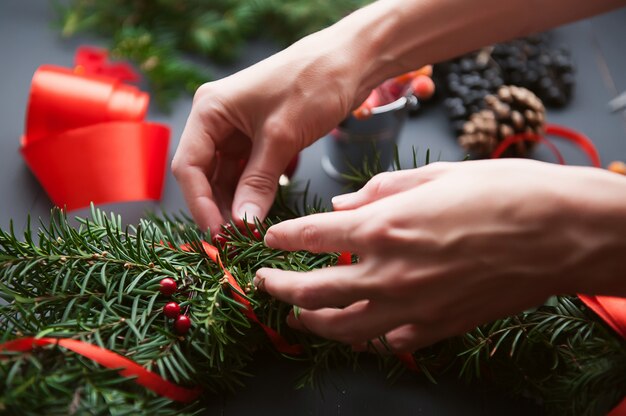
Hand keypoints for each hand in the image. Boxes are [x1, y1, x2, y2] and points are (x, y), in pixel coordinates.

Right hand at [171, 25, 375, 232]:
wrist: (349, 61)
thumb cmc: (312, 84)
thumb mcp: (282, 137)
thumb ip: (258, 182)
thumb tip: (241, 223)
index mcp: (209, 110)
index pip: (189, 166)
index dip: (200, 204)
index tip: (219, 234)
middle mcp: (217, 120)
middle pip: (205, 174)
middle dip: (218, 207)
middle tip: (234, 239)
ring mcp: (237, 129)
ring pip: (227, 176)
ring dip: (236, 203)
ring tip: (249, 230)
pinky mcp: (259, 137)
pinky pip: (247, 171)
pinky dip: (253, 191)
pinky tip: (262, 210)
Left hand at [255, 160, 625, 351]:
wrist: (559, 233)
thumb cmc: (501, 192)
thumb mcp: (434, 175)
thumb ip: (378, 191)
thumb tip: (342, 203)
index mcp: (383, 225)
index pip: (310, 235)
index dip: (281, 238)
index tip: (268, 239)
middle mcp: (388, 271)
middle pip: (313, 290)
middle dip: (279, 288)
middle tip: (264, 284)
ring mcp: (411, 306)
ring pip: (342, 327)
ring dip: (311, 323)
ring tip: (296, 319)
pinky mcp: (436, 327)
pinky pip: (387, 342)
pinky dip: (366, 337)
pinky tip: (358, 331)